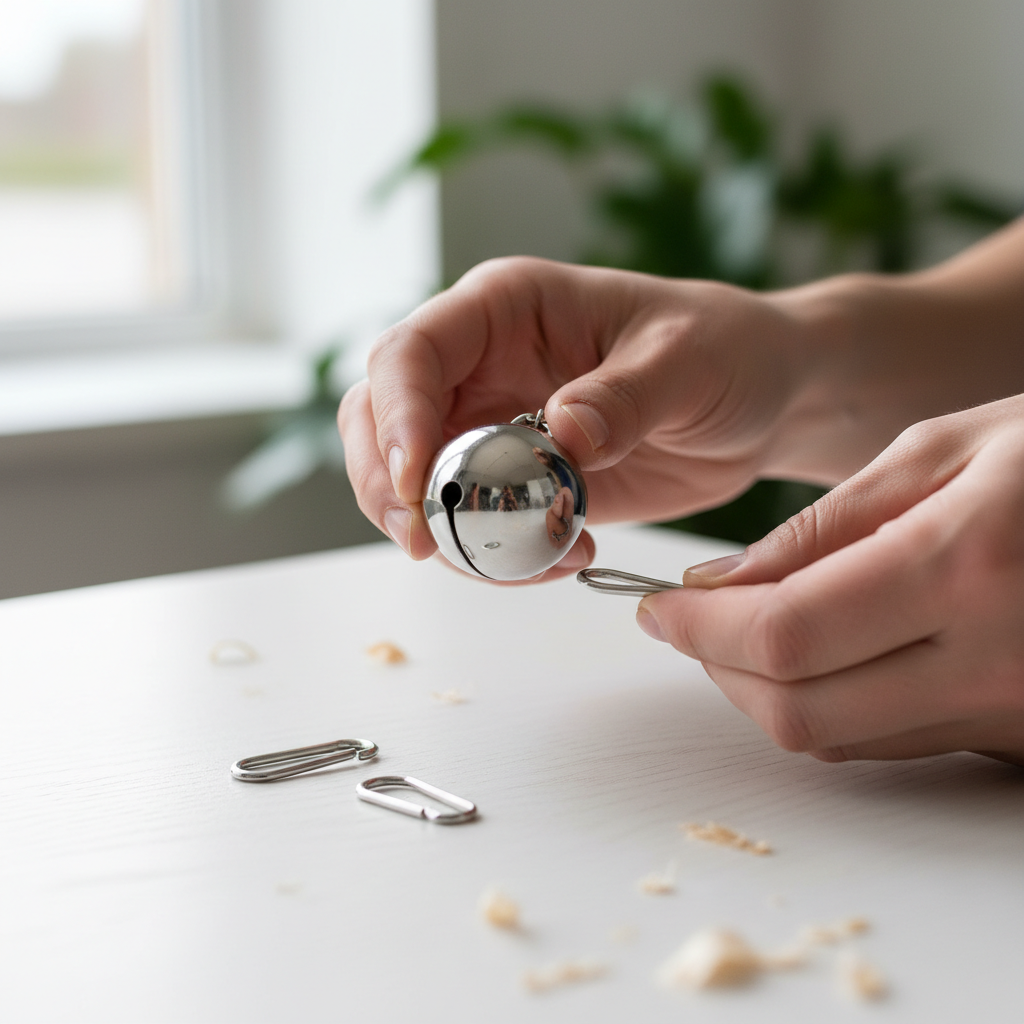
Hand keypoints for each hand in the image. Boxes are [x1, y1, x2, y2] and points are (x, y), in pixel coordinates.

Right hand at [339, 257, 816, 578]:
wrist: (759, 402)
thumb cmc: (725, 351)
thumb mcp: (686, 362)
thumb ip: (624, 396)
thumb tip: (559, 435)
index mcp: (506, 310)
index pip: (412, 352)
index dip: (397, 416)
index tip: (418, 484)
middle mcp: (481, 365)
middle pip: (381, 418)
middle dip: (389, 485)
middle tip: (425, 544)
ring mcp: (492, 426)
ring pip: (412, 479)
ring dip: (438, 531)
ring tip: (514, 559)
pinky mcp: (515, 481)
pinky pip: (468, 520)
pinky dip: (490, 553)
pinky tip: (559, 556)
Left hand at [637, 395, 1023, 763]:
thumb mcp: (944, 448)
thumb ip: (825, 525)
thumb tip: (721, 581)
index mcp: (967, 566)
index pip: (785, 634)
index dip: (699, 628)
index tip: (656, 604)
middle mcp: (997, 660)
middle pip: (798, 709)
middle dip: (717, 667)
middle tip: (686, 619)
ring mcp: (1017, 712)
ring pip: (839, 738)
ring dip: (764, 690)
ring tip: (743, 626)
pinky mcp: (1023, 737)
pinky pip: (892, 742)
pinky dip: (828, 704)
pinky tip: (816, 651)